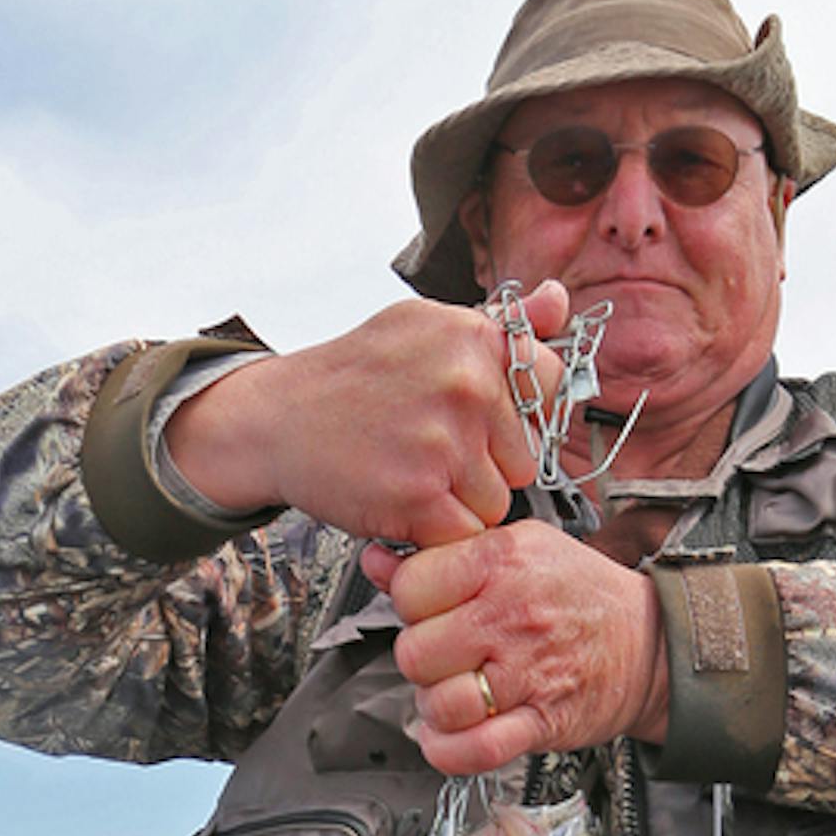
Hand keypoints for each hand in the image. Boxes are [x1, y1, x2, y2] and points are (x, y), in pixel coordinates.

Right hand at [165, 284, 568, 547]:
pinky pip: (464, 534)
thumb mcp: (425, 329)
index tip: (475, 415)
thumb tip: (557, 301)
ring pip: (495, 502)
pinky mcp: (423, 495)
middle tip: (427, 447)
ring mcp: (446, 440)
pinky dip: (434, 531)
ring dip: (458, 503)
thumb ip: (501, 327)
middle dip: (484, 465)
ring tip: (411, 471)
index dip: (515, 412)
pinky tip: (401, 498)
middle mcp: (466, 383)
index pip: (549, 386)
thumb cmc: (354, 379)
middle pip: (524, 459)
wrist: (278, 419)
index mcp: (473, 336)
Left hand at [364, 524, 671, 776]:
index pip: (410, 588)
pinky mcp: (542, 721)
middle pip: (415, 652)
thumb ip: (442, 559)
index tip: (430, 611)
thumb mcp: (517, 551)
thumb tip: (377, 562)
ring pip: (440, 702)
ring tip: (456, 695)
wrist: (651, 643)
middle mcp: (511, 614)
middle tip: (444, 659)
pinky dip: (451, 752)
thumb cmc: (580, 596)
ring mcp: (527, 671)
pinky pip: (476, 748)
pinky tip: (450, 738)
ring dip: (437, 708)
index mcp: (500, 561)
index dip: (411, 605)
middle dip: (422, 662)